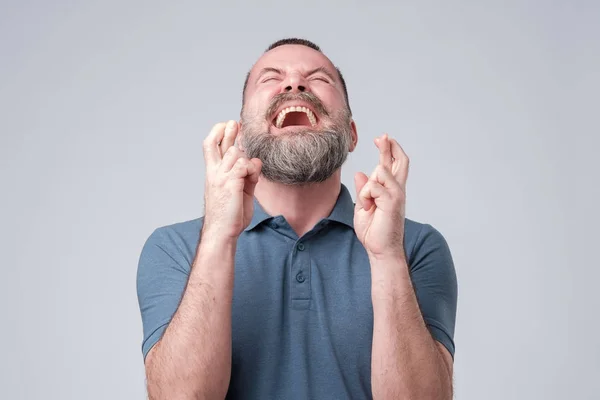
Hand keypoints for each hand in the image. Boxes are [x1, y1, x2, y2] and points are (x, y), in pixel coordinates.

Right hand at [202, 120, 262, 238]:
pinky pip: (244, 164)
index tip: (227, 124)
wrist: (222, 231)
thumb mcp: (239, 189)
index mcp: (213, 173)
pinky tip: (251, 179)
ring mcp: (221, 177)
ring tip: (248, 176)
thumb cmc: (230, 214)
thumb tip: (255, 161)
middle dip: (230, 131)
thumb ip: (245, 175)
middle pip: (220, 143)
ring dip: (247, 160)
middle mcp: (214, 172)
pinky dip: (252, 169)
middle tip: (236, 124)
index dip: (218, 132)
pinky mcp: (230, 183)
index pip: (210, 145)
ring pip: (236, 153)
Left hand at [353, 134, 408, 260]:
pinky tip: (367, 208)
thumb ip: (364, 190)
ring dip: (367, 186)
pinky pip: (374, 186)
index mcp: (391, 191)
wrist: (381, 251)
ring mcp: (397, 195)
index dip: (389, 151)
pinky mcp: (393, 201)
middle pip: (399, 162)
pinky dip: (366, 195)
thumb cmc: (374, 232)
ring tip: (367, 205)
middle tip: (382, 137)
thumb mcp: (363, 206)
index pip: (393, 165)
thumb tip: (360, 173)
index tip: (382, 139)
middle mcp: (397, 190)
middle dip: (389, 147)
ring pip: (380, 172)